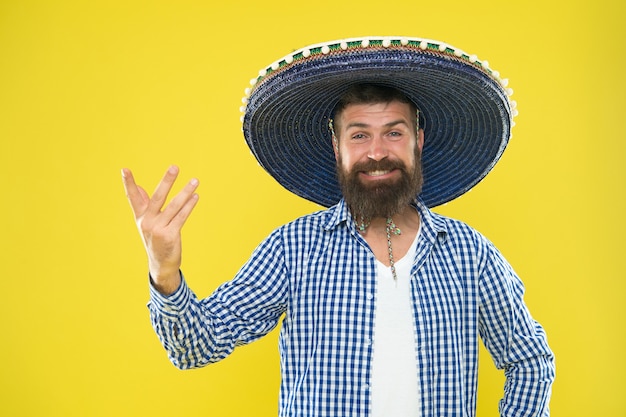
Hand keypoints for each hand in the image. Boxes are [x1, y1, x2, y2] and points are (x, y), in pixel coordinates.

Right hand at [122, 165, 198, 294]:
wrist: (161, 263)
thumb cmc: (155, 238)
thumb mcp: (147, 222)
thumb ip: (145, 204)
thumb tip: (140, 187)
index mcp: (140, 216)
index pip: (133, 197)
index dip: (128, 183)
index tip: (124, 169)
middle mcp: (147, 221)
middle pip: (157, 197)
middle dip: (166, 181)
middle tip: (175, 167)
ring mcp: (158, 229)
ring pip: (174, 206)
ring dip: (186, 192)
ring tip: (195, 181)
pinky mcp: (169, 235)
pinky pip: (181, 217)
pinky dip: (189, 206)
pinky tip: (196, 196)